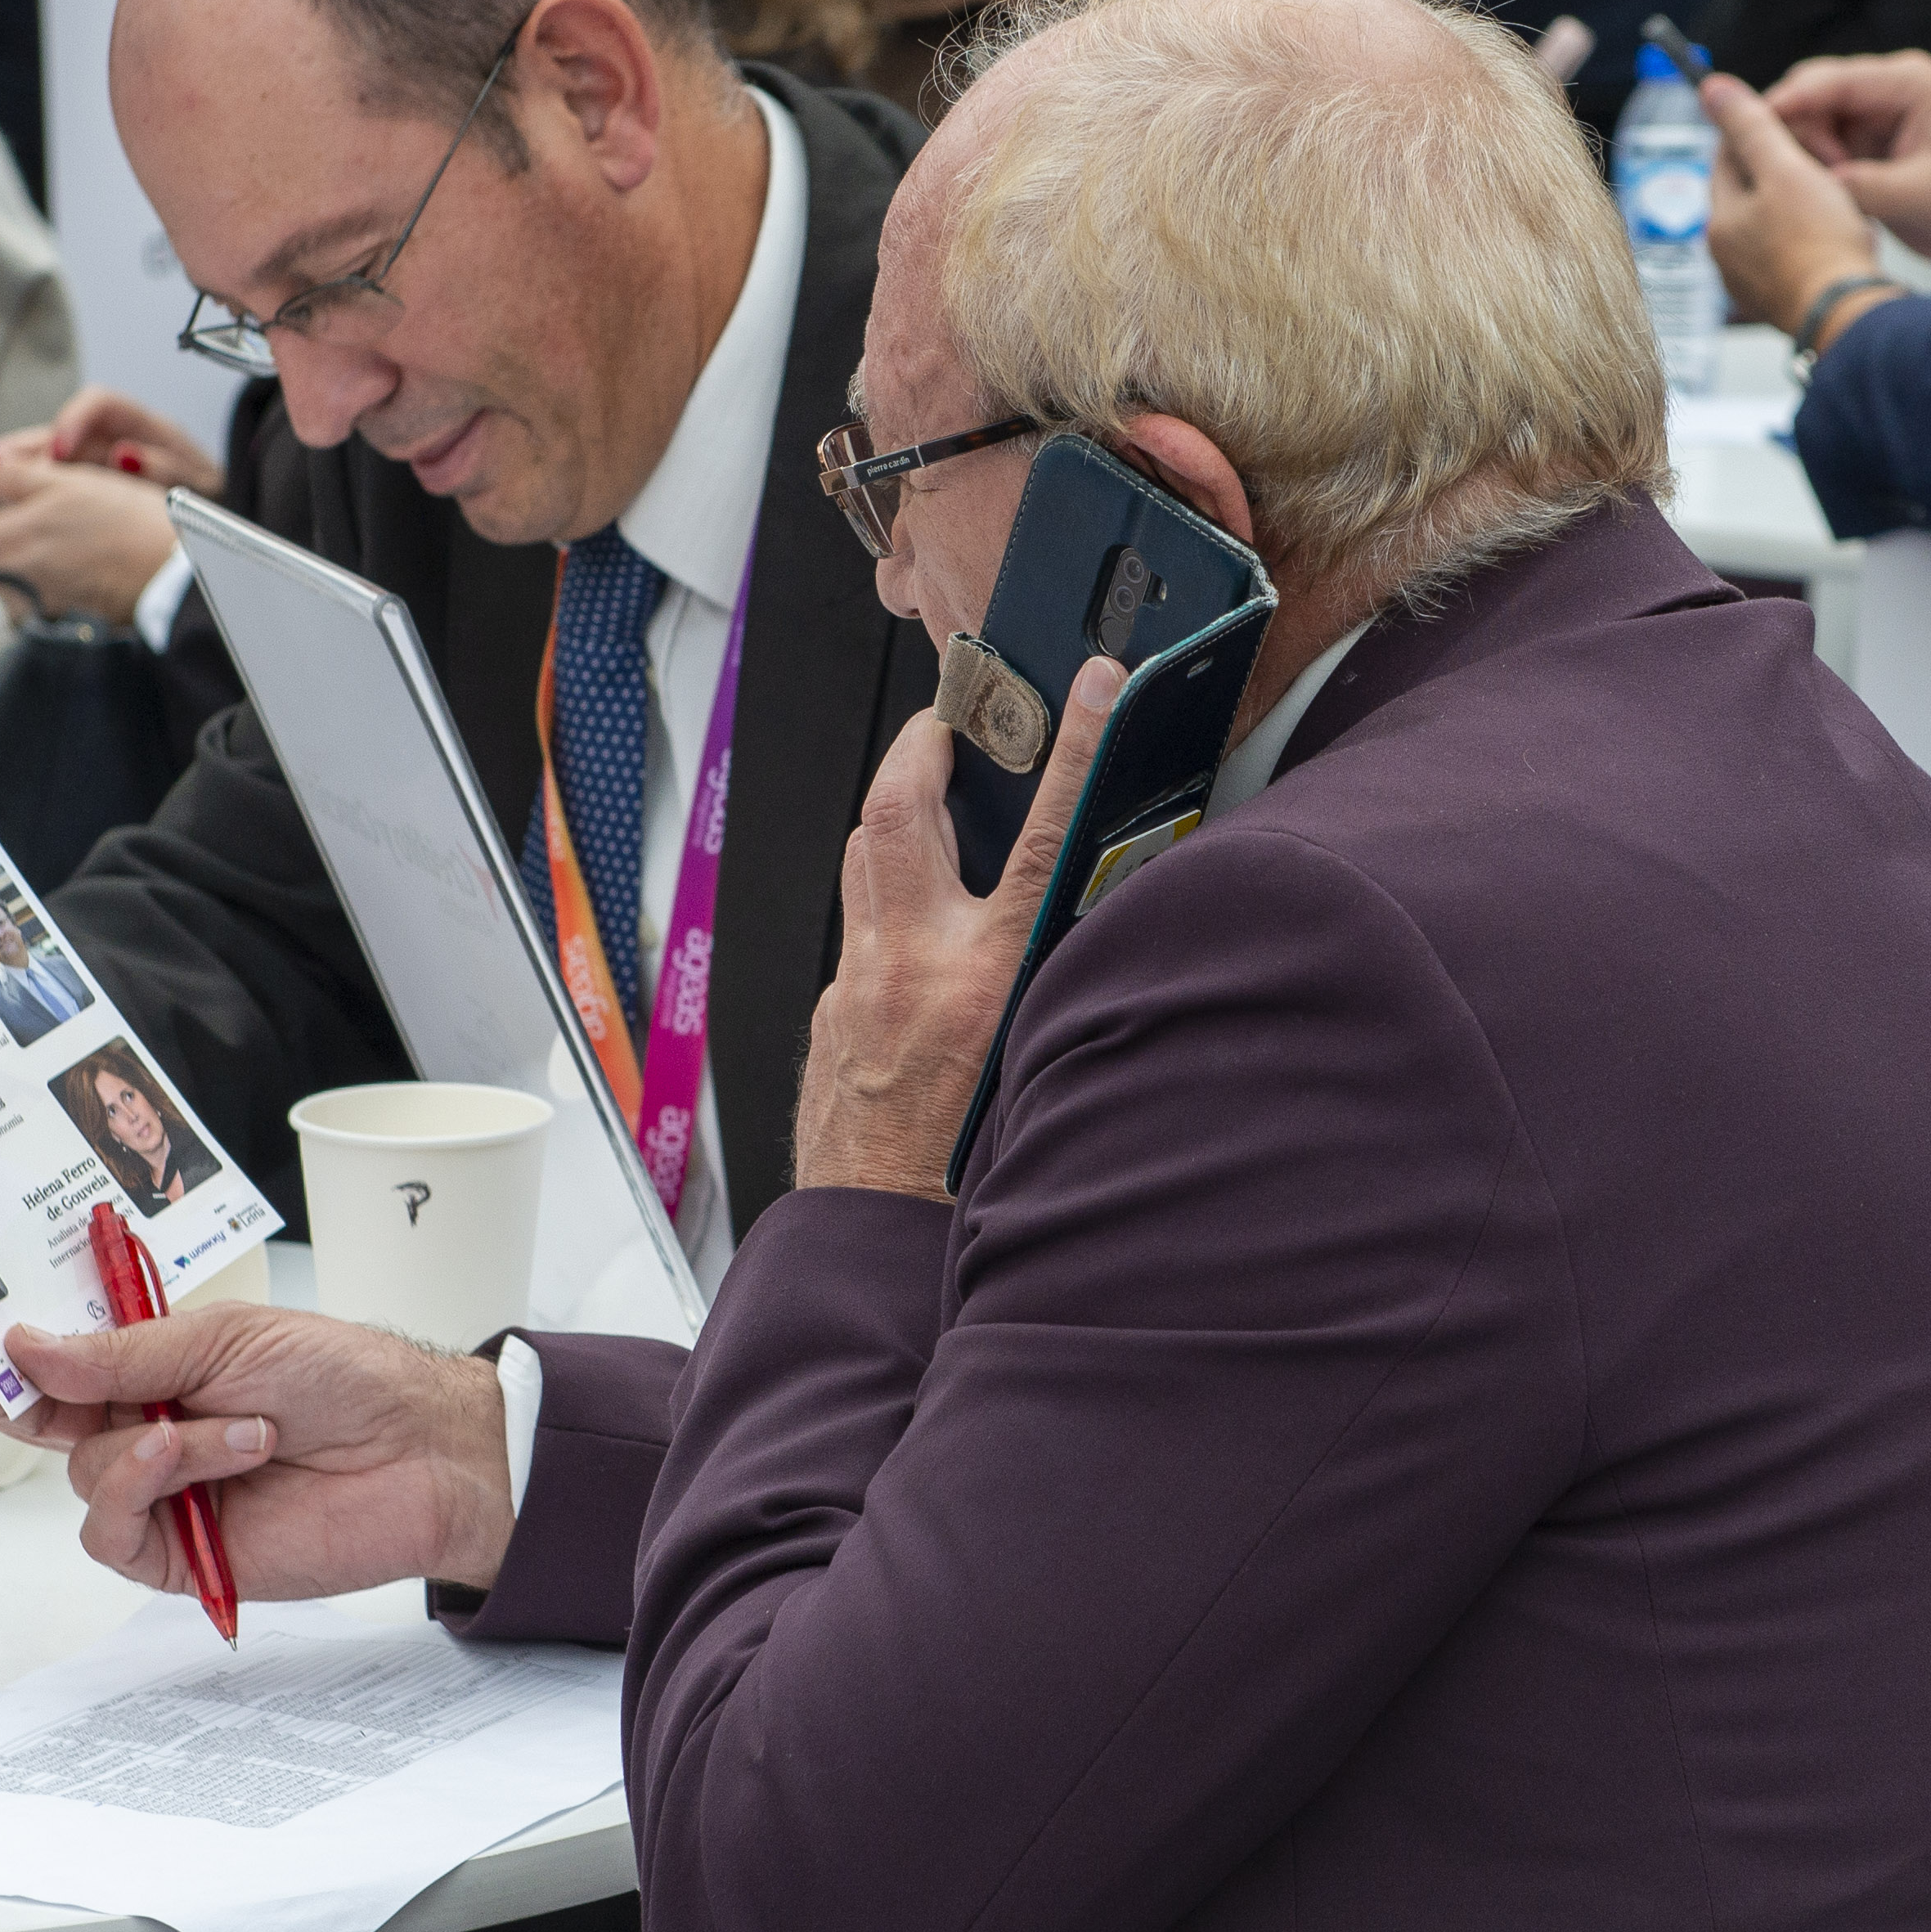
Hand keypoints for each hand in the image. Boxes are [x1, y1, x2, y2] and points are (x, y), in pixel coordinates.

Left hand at [0, 464, 186, 626]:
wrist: (174, 573)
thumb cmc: (127, 526)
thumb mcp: (67, 481)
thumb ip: (11, 475)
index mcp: (7, 544)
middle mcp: (15, 580)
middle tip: (22, 516)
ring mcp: (41, 600)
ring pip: (5, 583)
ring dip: (18, 561)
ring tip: (56, 534)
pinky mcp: (67, 609)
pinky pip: (39, 594)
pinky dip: (48, 574)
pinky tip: (79, 554)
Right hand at [0, 1300, 514, 1600]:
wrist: (423, 1453)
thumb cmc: (345, 1380)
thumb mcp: (225, 1338)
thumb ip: (120, 1355)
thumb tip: (24, 1348)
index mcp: (154, 1365)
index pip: (56, 1353)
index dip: (0, 1336)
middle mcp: (146, 1427)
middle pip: (42, 1417)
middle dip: (13, 1389)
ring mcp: (160, 1492)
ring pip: (83, 1472)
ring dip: (153, 1443)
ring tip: (243, 1427)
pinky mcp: (176, 1555)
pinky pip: (110, 1530)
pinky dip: (145, 1487)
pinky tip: (199, 1460)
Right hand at [9, 386, 218, 490]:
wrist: (217, 541)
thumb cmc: (211, 507)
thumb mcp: (200, 489)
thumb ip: (166, 469)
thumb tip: (128, 455)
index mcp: (145, 430)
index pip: (101, 405)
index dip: (74, 419)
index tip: (58, 448)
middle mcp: (109, 444)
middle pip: (54, 434)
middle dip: (19, 448)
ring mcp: (87, 472)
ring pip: (36, 464)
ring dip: (7, 473)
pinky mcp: (72, 500)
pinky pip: (37, 495)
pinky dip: (15, 501)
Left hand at [793, 653, 1120, 1199]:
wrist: (875, 1245)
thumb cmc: (967, 1176)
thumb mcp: (1048, 1064)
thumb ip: (1061, 978)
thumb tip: (1086, 909)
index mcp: (986, 984)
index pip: (1047, 835)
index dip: (1080, 749)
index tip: (1099, 685)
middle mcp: (911, 970)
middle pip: (904, 809)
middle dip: (928, 744)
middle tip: (957, 717)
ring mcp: (857, 986)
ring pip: (863, 855)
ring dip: (899, 810)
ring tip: (936, 790)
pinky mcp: (831, 1012)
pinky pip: (858, 924)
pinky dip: (889, 898)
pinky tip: (919, 917)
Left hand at [1704, 71, 1883, 339]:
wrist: (1847, 313)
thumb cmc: (1819, 243)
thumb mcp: (1785, 168)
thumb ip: (1750, 126)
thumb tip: (1712, 88)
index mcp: (1720, 221)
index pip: (1725, 157)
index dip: (1755, 130)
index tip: (1786, 118)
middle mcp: (1727, 256)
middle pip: (1748, 193)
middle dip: (1777, 168)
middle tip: (1816, 152)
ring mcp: (1753, 282)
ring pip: (1769, 224)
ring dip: (1794, 204)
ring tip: (1830, 192)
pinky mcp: (1782, 301)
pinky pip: (1790, 255)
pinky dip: (1807, 237)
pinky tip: (1834, 233)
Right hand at [1760, 51, 1930, 285]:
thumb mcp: (1921, 196)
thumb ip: (1861, 185)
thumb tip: (1805, 184)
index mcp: (1908, 84)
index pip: (1830, 81)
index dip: (1786, 104)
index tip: (1752, 132)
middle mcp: (1887, 91)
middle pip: (1810, 93)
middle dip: (1791, 131)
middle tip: (1791, 177)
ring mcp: (1875, 117)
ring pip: (1808, 122)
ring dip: (1800, 154)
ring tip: (1817, 192)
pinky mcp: (1867, 146)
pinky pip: (1820, 148)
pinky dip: (1810, 169)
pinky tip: (1816, 194)